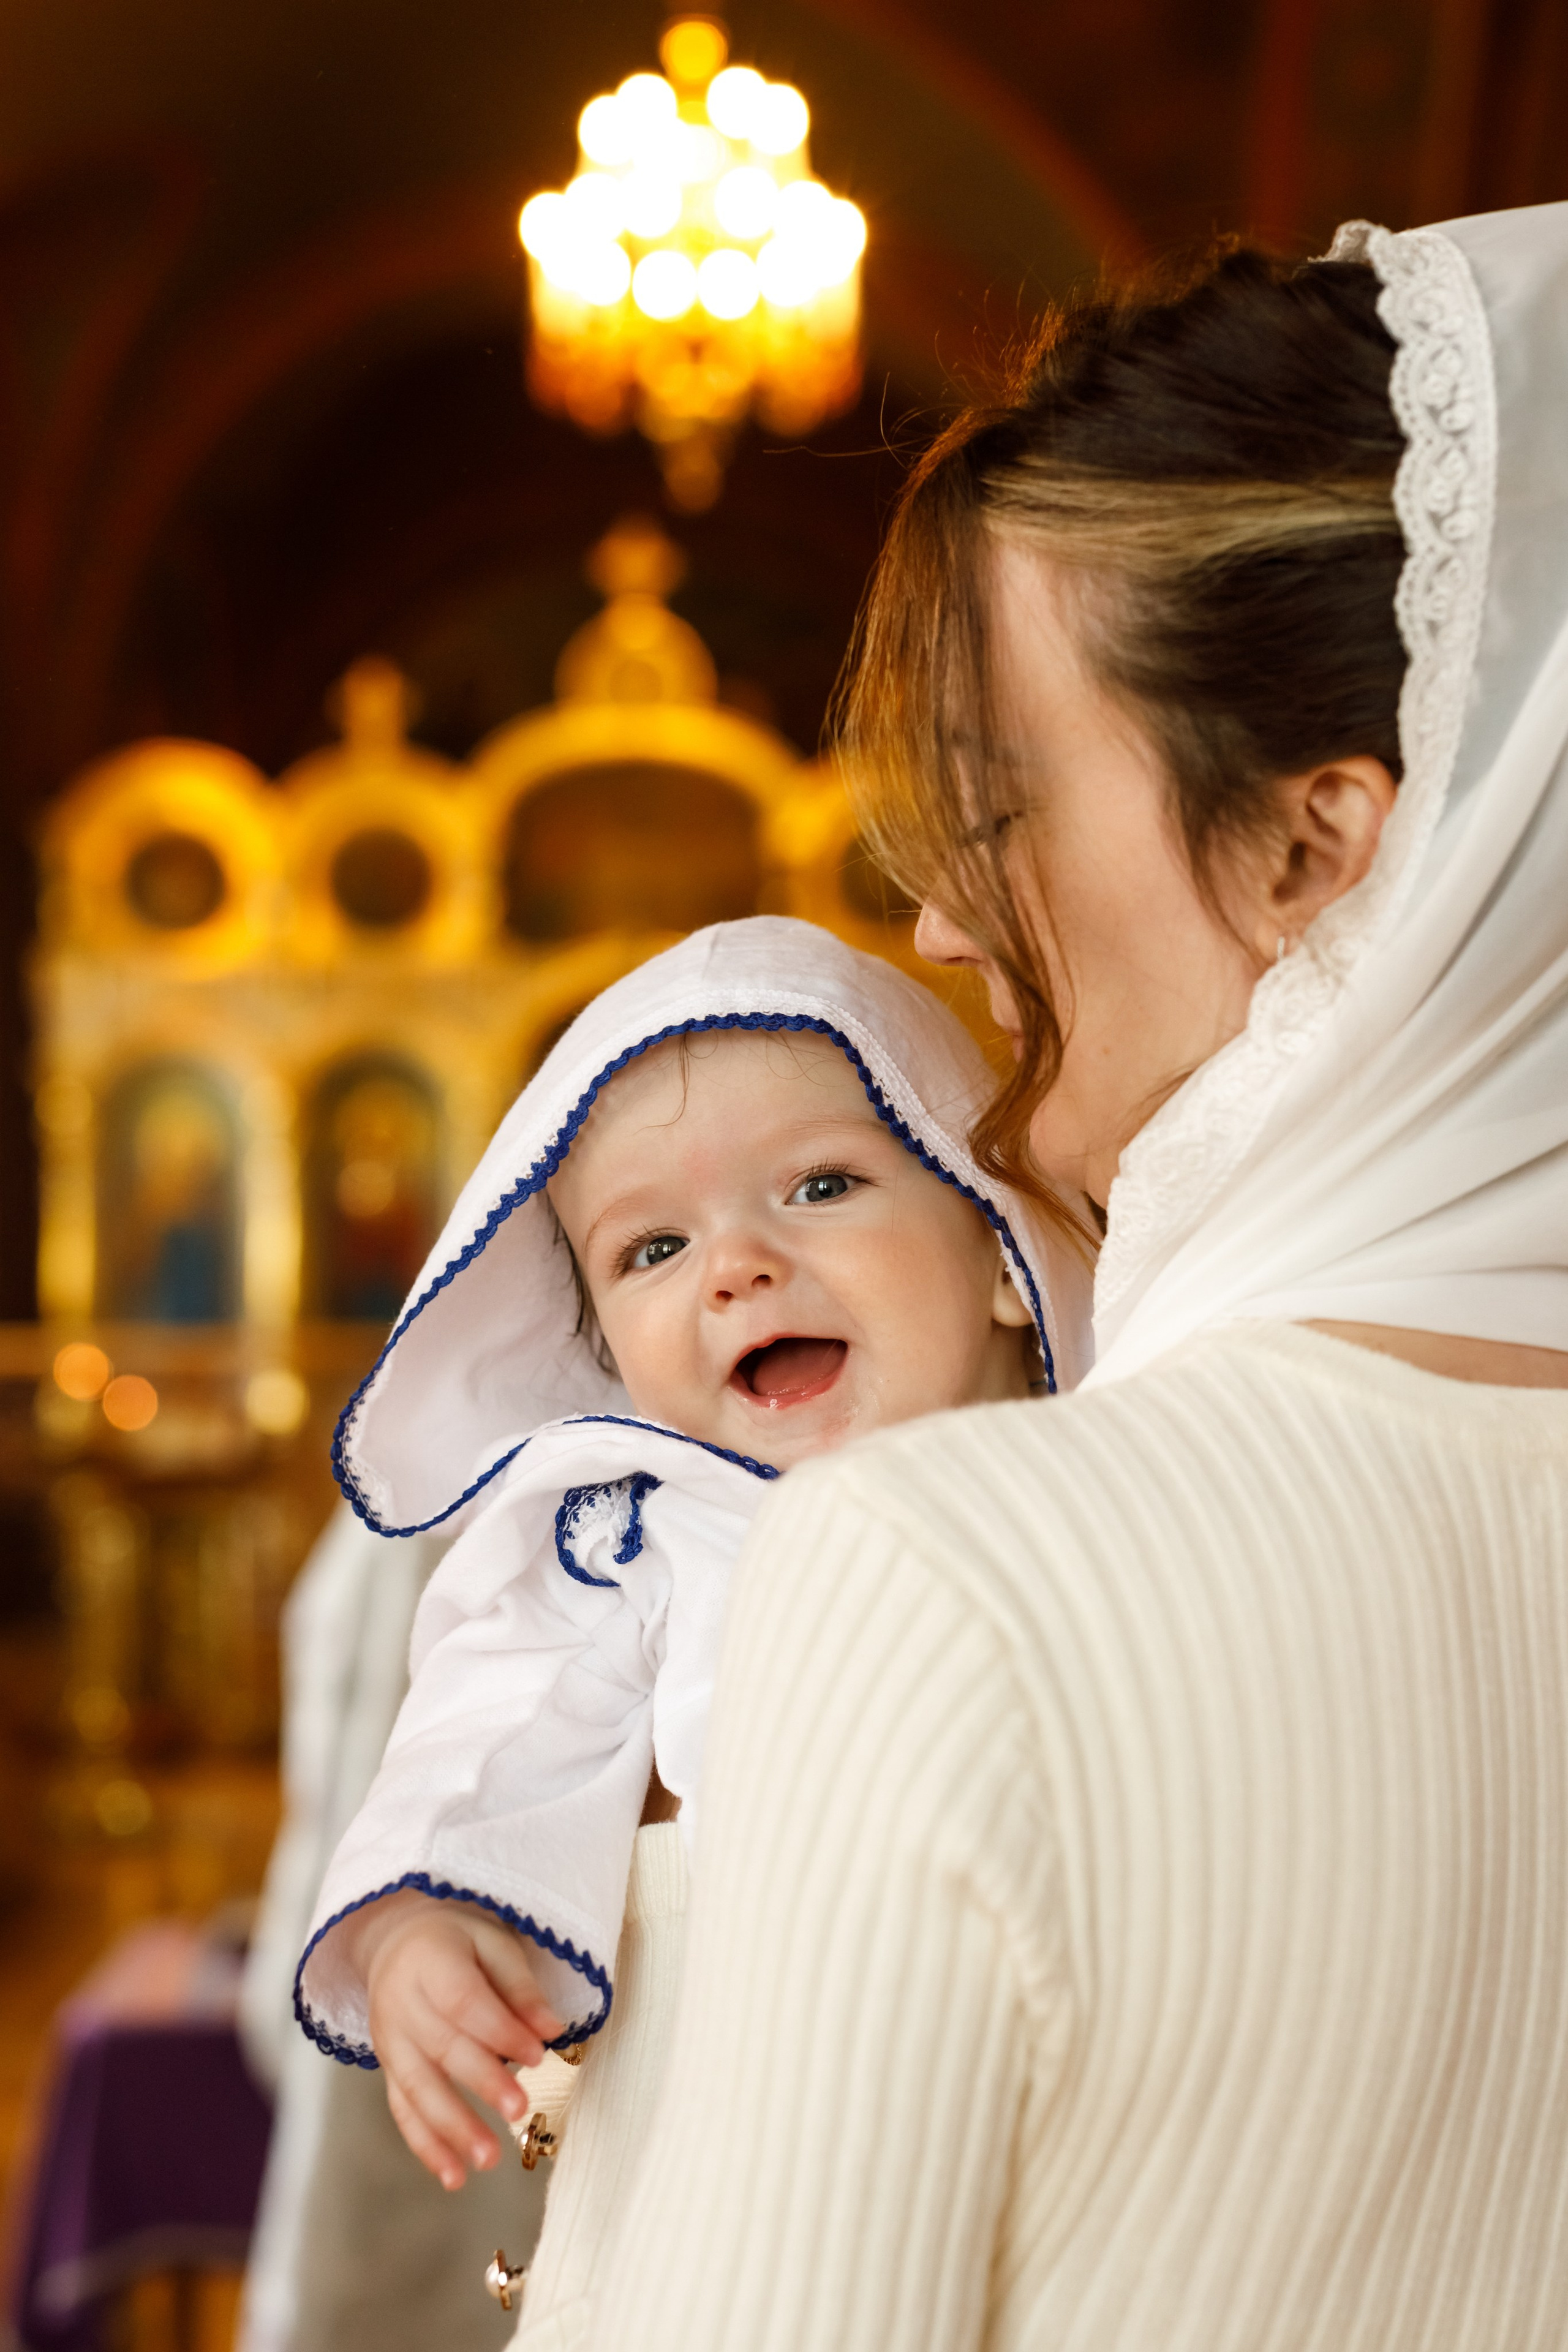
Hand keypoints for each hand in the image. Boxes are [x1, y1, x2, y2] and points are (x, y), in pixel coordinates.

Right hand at [347, 1888, 564, 2188]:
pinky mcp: (388, 2069)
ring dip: (453, 2128)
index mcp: (430, 1961)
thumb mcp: (493, 1943)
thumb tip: (553, 2030)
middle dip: (483, 2082)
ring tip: (490, 2160)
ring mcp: (389, 2040)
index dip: (500, 2031)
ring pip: (418, 2088)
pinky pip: (402, 2110)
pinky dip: (426, 2146)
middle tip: (520, 2111)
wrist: (397, 1941)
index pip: (464, 2001)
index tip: (538, 2055)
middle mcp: (401, 2003)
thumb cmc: (459, 1941)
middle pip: (442, 2048)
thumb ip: (521, 1988)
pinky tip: (454, 2176)